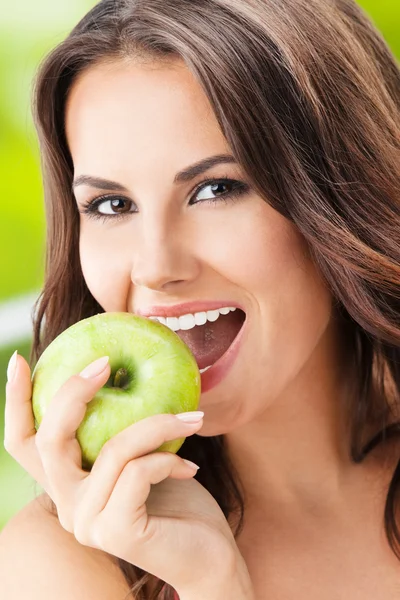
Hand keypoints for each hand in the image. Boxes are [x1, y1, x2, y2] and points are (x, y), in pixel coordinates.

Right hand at [4, 353, 248, 594]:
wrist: (209, 557)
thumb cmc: (178, 500)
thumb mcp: (143, 453)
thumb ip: (121, 427)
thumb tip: (119, 370)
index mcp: (68, 483)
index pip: (24, 443)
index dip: (15, 401)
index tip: (20, 360)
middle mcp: (67, 504)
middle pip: (48, 440)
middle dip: (73, 392)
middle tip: (105, 363)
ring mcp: (86, 522)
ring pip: (112, 449)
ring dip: (157, 425)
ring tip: (193, 418)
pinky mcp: (114, 532)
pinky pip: (138, 472)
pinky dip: (168, 460)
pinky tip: (190, 469)